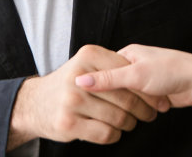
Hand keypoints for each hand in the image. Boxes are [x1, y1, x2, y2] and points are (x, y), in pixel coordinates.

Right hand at [9, 45, 170, 148]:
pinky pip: (105, 133)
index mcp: (89, 56)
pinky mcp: (68, 123)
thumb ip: (114, 69)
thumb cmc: (70, 85)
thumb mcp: (89, 67)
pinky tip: (113, 131)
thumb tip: (145, 79)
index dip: (146, 89)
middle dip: (143, 109)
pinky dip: (114, 135)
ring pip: (118, 118)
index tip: (157, 99)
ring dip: (130, 124)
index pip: (129, 75)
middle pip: (126, 98)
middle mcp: (79, 76)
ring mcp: (72, 100)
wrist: (34, 103)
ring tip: (131, 122)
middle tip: (150, 114)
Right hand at [75, 44, 191, 131]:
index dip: (98, 85)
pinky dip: (141, 111)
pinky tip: (142, 116)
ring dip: (133, 107)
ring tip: (140, 110)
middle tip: (122, 107)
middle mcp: (134, 65)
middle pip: (114, 86)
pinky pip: (139, 105)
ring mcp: (144, 80)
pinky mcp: (152, 94)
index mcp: (128, 54)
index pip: (102, 70)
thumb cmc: (172, 70)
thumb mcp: (135, 75)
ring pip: (127, 98)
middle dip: (120, 99)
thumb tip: (79, 80)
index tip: (91, 98)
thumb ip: (107, 79)